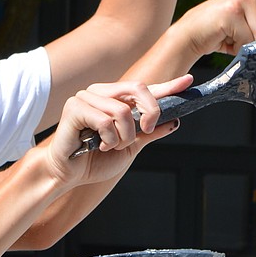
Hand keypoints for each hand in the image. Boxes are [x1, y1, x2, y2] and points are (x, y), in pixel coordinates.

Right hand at [44, 75, 191, 184]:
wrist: (68, 174)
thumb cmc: (94, 160)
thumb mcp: (130, 147)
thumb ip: (149, 133)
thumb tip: (174, 121)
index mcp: (114, 99)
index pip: (144, 89)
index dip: (167, 86)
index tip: (187, 82)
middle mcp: (101, 92)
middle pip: (138, 88)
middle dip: (150, 112)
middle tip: (146, 132)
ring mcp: (87, 97)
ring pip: (123, 110)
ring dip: (123, 136)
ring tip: (111, 147)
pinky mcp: (75, 107)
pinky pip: (105, 120)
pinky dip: (109, 139)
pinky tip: (99, 146)